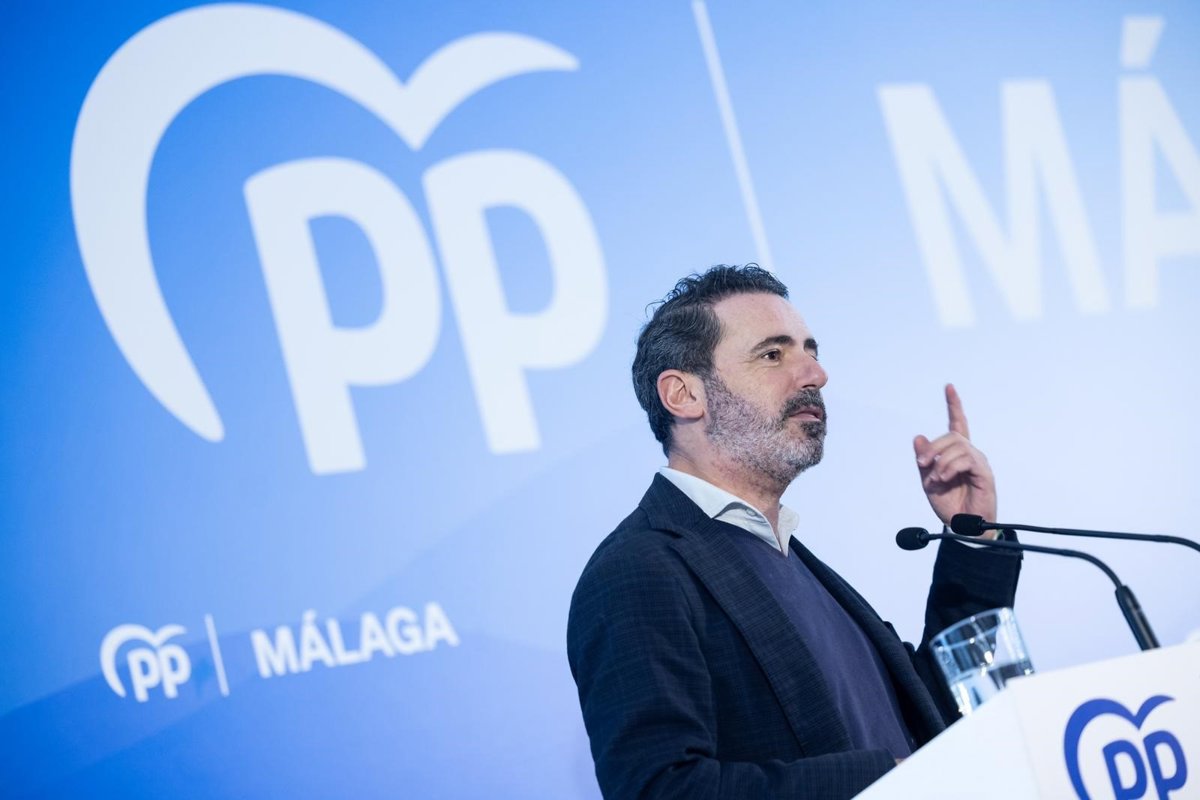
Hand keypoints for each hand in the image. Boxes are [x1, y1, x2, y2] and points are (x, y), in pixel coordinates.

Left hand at [913, 384, 996, 530]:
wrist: (961, 527)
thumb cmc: (949, 505)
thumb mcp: (928, 481)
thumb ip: (924, 460)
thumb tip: (918, 437)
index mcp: (957, 454)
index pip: (957, 424)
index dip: (954, 406)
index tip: (949, 387)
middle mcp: (970, 454)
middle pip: (952, 435)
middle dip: (932, 448)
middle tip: (921, 465)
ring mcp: (978, 463)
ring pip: (958, 445)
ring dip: (940, 461)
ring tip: (934, 479)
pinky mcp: (984, 473)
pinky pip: (966, 459)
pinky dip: (949, 467)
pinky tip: (943, 478)